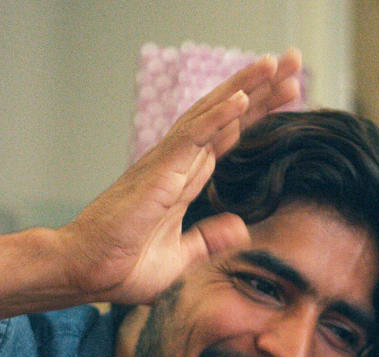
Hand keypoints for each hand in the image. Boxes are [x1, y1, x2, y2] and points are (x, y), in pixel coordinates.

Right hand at [54, 50, 304, 304]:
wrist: (85, 273)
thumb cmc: (120, 267)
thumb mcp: (179, 259)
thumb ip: (208, 240)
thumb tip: (241, 229)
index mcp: (182, 181)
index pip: (227, 137)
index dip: (256, 113)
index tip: (287, 93)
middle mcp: (176, 164)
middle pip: (224, 117)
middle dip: (259, 89)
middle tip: (292, 62)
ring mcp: (166, 165)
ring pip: (211, 116)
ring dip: (244, 89)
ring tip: (274, 64)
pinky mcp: (157, 173)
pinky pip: (191, 138)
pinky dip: (217, 116)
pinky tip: (241, 99)